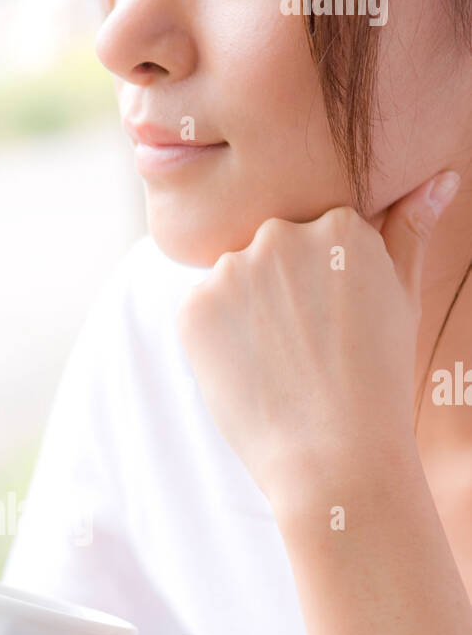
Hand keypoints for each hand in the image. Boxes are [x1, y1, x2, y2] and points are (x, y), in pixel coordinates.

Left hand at [176, 170, 460, 507]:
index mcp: (337, 224)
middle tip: (304, 351)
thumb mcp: (401, 301)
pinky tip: (249, 373)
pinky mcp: (194, 309)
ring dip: (245, 315)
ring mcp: (233, 271)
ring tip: (279, 365)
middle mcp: (281, 234)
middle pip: (269, 253)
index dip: (320, 288)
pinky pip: (201, 314)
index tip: (331, 327)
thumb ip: (409, 233)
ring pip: (232, 282)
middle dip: (280, 294)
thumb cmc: (375, 384)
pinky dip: (216, 342)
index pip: (314, 240)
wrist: (334, 455)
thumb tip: (439, 178)